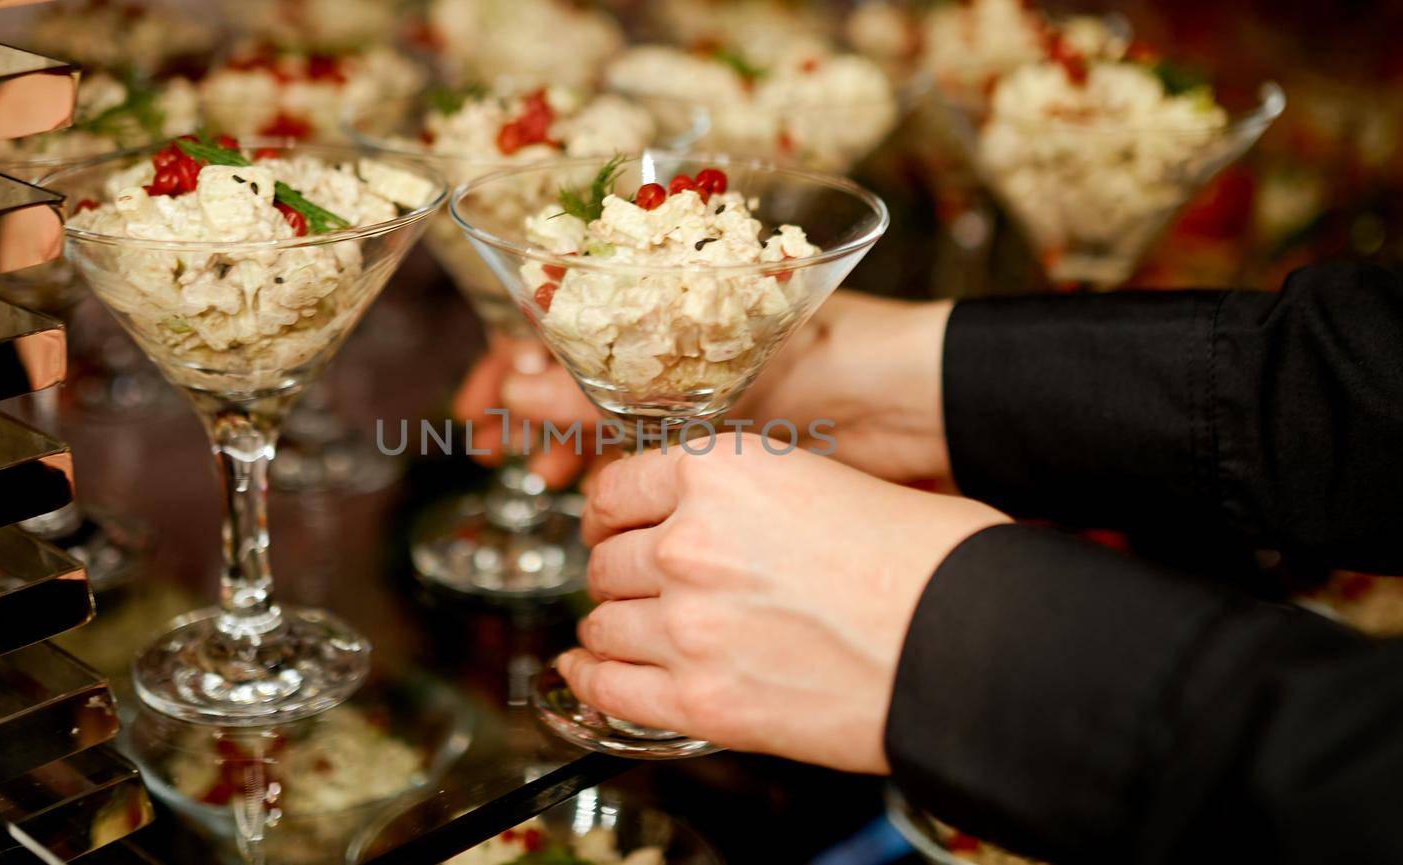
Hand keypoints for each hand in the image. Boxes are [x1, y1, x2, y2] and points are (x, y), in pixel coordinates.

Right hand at [453, 294, 954, 488]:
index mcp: (678, 301)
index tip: (479, 401)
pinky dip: (611, 482)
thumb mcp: (713, 369)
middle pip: (575, 372)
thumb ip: (612, 385)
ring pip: (604, 422)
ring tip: (541, 476)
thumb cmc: (839, 352)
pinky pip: (645, 466)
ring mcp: (698, 400)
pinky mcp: (721, 456)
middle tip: (491, 447)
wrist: (927, 412)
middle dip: (527, 410)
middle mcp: (680, 345)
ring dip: (564, 447)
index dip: (514, 358)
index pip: (570, 317)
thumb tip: (517, 385)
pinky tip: (587, 497)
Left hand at [558, 436, 1007, 772]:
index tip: (614, 525)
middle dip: (618, 572)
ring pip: (603, 622)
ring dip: (610, 626)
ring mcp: (687, 624)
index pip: (618, 488)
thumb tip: (723, 522)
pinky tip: (590, 674)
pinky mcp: (702, 701)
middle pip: (606, 558)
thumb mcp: (826, 482)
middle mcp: (687, 541)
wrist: (969, 641)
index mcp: (719, 471)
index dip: (613, 512)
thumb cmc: (928, 559)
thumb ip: (751, 498)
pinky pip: (611, 689)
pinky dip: (593, 681)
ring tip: (623, 631)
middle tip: (636, 584)